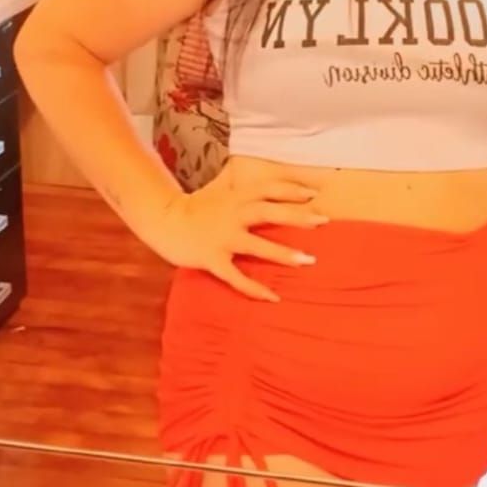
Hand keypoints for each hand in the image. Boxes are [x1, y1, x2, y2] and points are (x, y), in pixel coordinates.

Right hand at [149, 170, 328, 299]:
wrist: (163, 220)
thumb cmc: (196, 207)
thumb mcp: (221, 192)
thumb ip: (244, 190)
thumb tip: (270, 188)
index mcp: (235, 197)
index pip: (268, 188)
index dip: (291, 189)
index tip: (315, 193)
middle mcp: (231, 214)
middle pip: (269, 212)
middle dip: (297, 216)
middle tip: (323, 221)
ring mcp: (221, 238)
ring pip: (257, 246)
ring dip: (283, 253)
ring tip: (307, 260)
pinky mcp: (212, 259)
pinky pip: (235, 276)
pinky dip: (254, 288)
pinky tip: (273, 298)